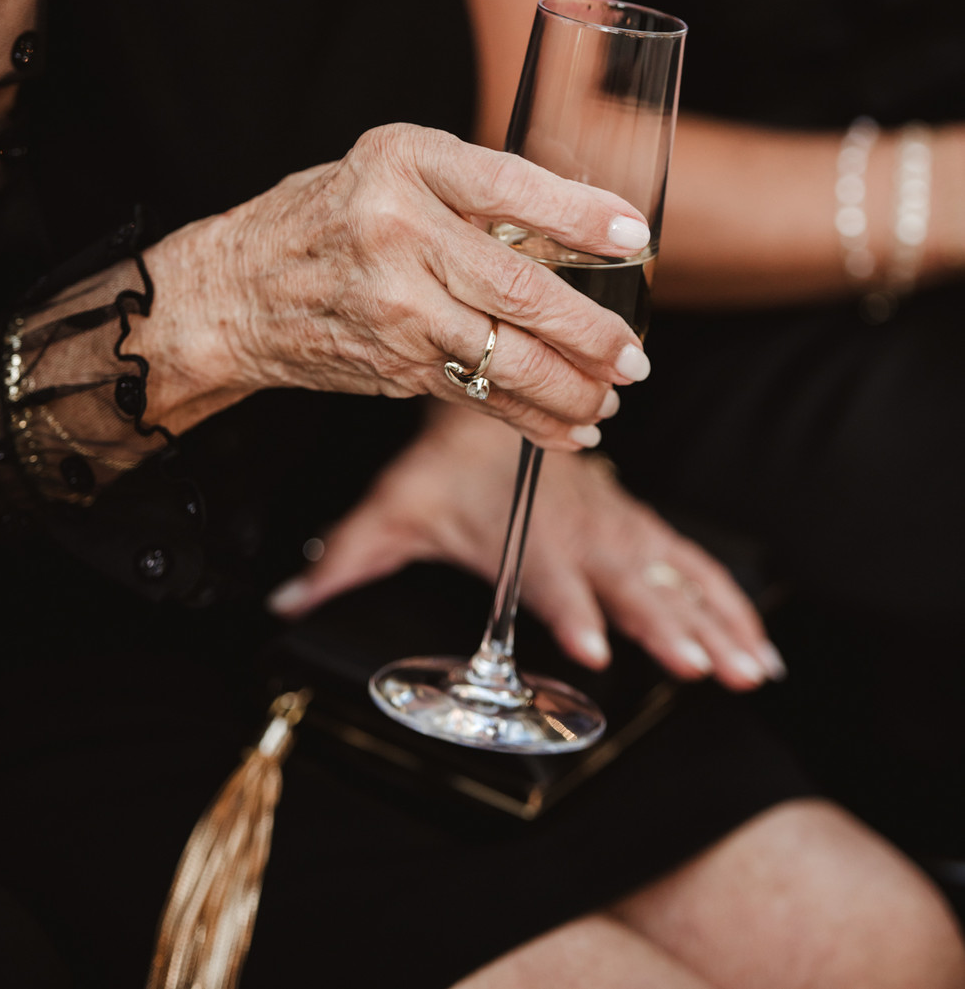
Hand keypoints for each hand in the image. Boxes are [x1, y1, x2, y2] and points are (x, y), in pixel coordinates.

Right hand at [139, 123, 652, 447]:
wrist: (233, 291)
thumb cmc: (325, 219)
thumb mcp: (392, 171)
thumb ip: (473, 193)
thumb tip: (580, 227)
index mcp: (403, 164)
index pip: (510, 187)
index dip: (580, 216)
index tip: (635, 237)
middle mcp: (397, 232)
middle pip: (517, 287)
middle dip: (589, 330)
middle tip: (634, 355)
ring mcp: (393, 306)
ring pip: (504, 355)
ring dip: (571, 386)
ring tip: (611, 395)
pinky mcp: (393, 363)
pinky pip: (477, 394)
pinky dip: (530, 417)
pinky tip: (569, 426)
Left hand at [268, 402, 785, 689]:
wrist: (499, 377)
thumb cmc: (447, 453)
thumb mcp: (395, 503)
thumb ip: (348, 557)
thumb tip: (288, 599)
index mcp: (523, 530)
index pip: (550, 575)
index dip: (572, 608)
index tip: (594, 644)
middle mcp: (576, 529)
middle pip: (626, 582)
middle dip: (663, 626)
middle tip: (701, 667)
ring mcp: (612, 525)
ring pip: (669, 575)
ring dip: (711, 620)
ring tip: (749, 667)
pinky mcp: (633, 521)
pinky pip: (687, 561)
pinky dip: (726, 598)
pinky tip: (756, 639)